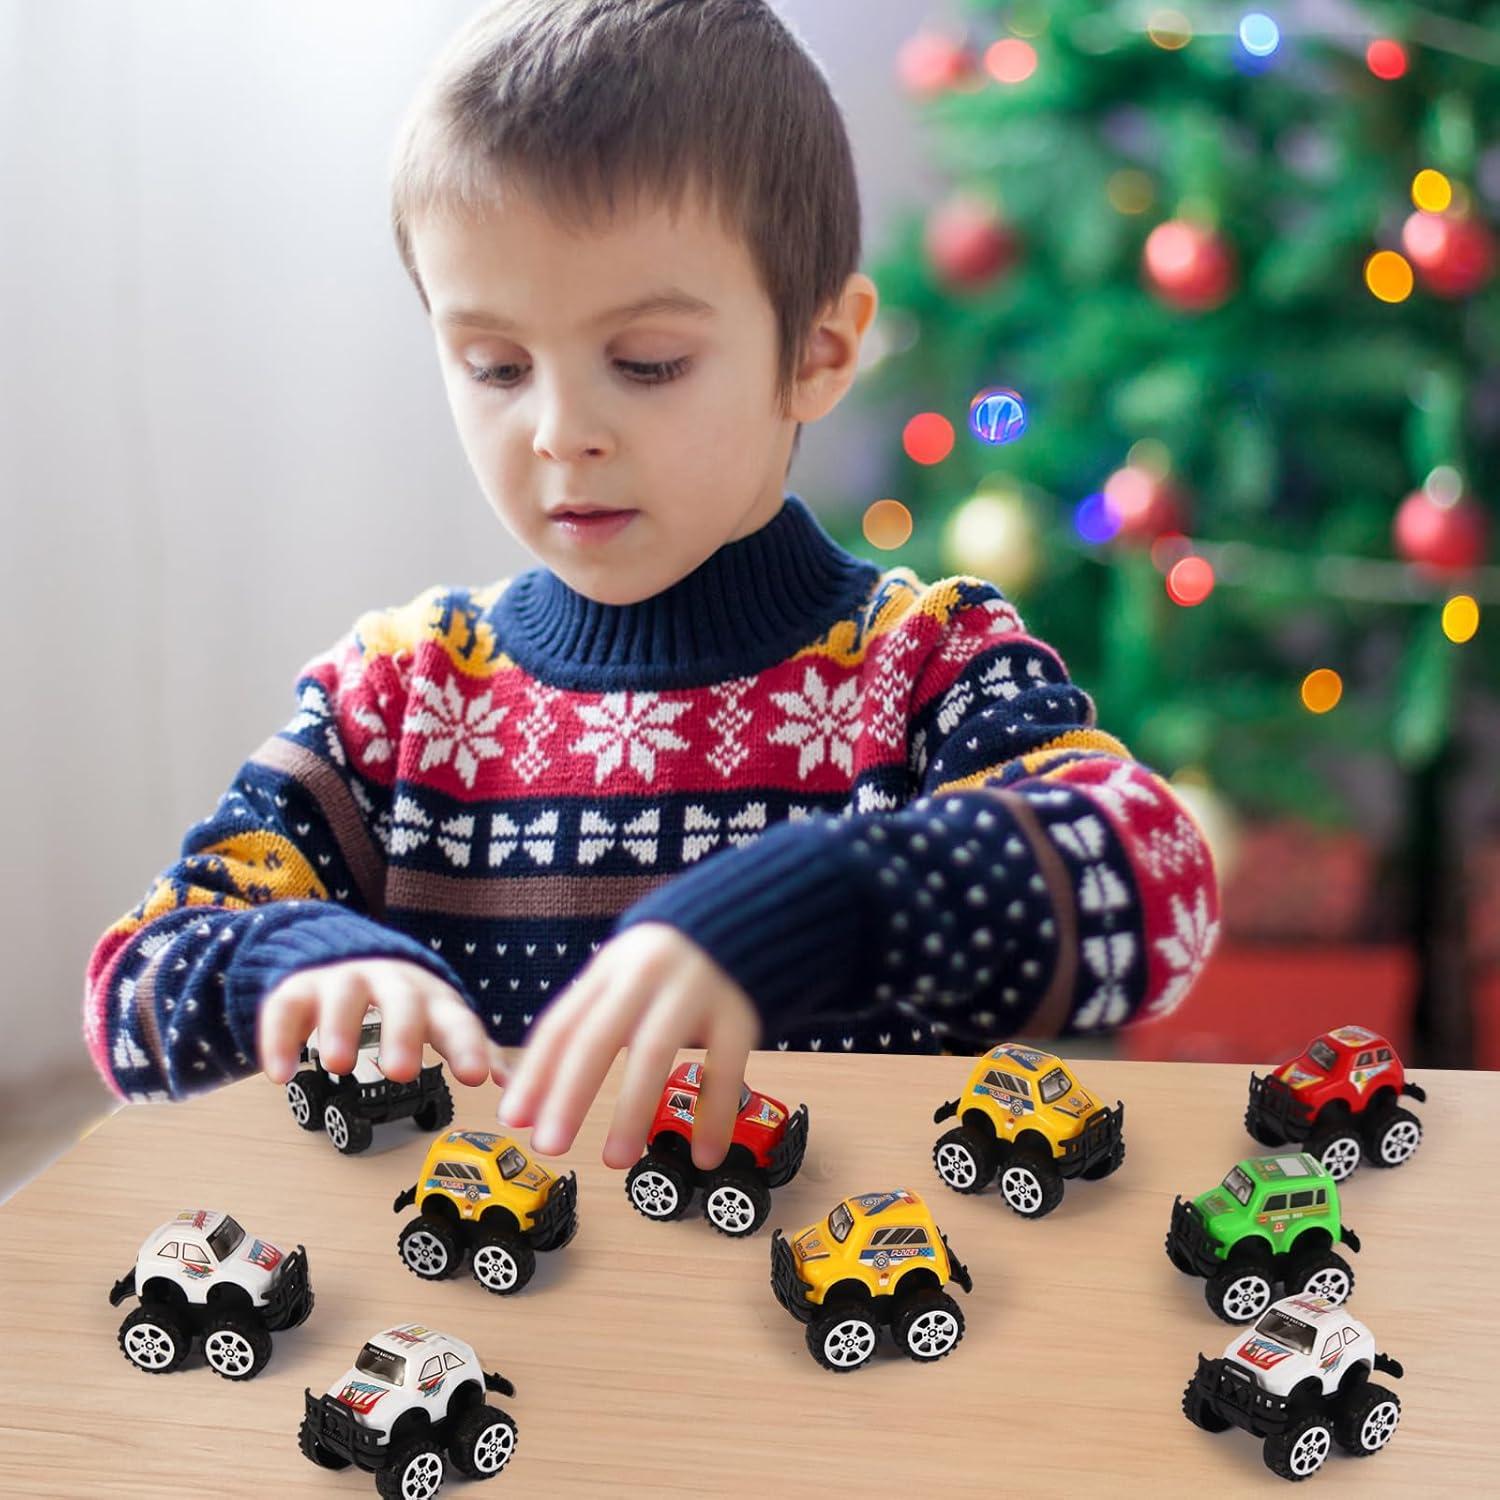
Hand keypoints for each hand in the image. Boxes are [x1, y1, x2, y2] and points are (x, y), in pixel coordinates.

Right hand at [258, 957, 507, 1088]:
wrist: (340, 956)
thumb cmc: (404, 1001)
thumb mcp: (440, 1018)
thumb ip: (472, 1047)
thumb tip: (512, 1084)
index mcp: (431, 997)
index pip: (456, 1018)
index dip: (467, 1045)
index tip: (475, 1078)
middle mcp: (389, 984)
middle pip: (401, 1001)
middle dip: (402, 1034)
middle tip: (401, 1073)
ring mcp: (342, 982)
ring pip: (344, 996)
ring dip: (342, 1029)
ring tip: (340, 1066)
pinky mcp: (298, 989)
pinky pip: (285, 1008)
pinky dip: (280, 1039)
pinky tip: (281, 1074)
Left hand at [497, 922, 760, 1170]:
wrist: (740, 921)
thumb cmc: (665, 965)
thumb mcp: (621, 975)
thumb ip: (584, 1023)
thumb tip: (534, 1096)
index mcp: (609, 968)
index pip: (562, 1024)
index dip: (535, 1073)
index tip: (514, 1119)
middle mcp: (645, 975)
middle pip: (599, 1037)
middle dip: (569, 1095)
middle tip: (549, 1145)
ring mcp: (693, 991)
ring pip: (655, 1053)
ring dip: (631, 1112)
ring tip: (615, 1160)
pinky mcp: (738, 1012)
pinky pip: (724, 1070)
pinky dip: (713, 1116)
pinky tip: (704, 1155)